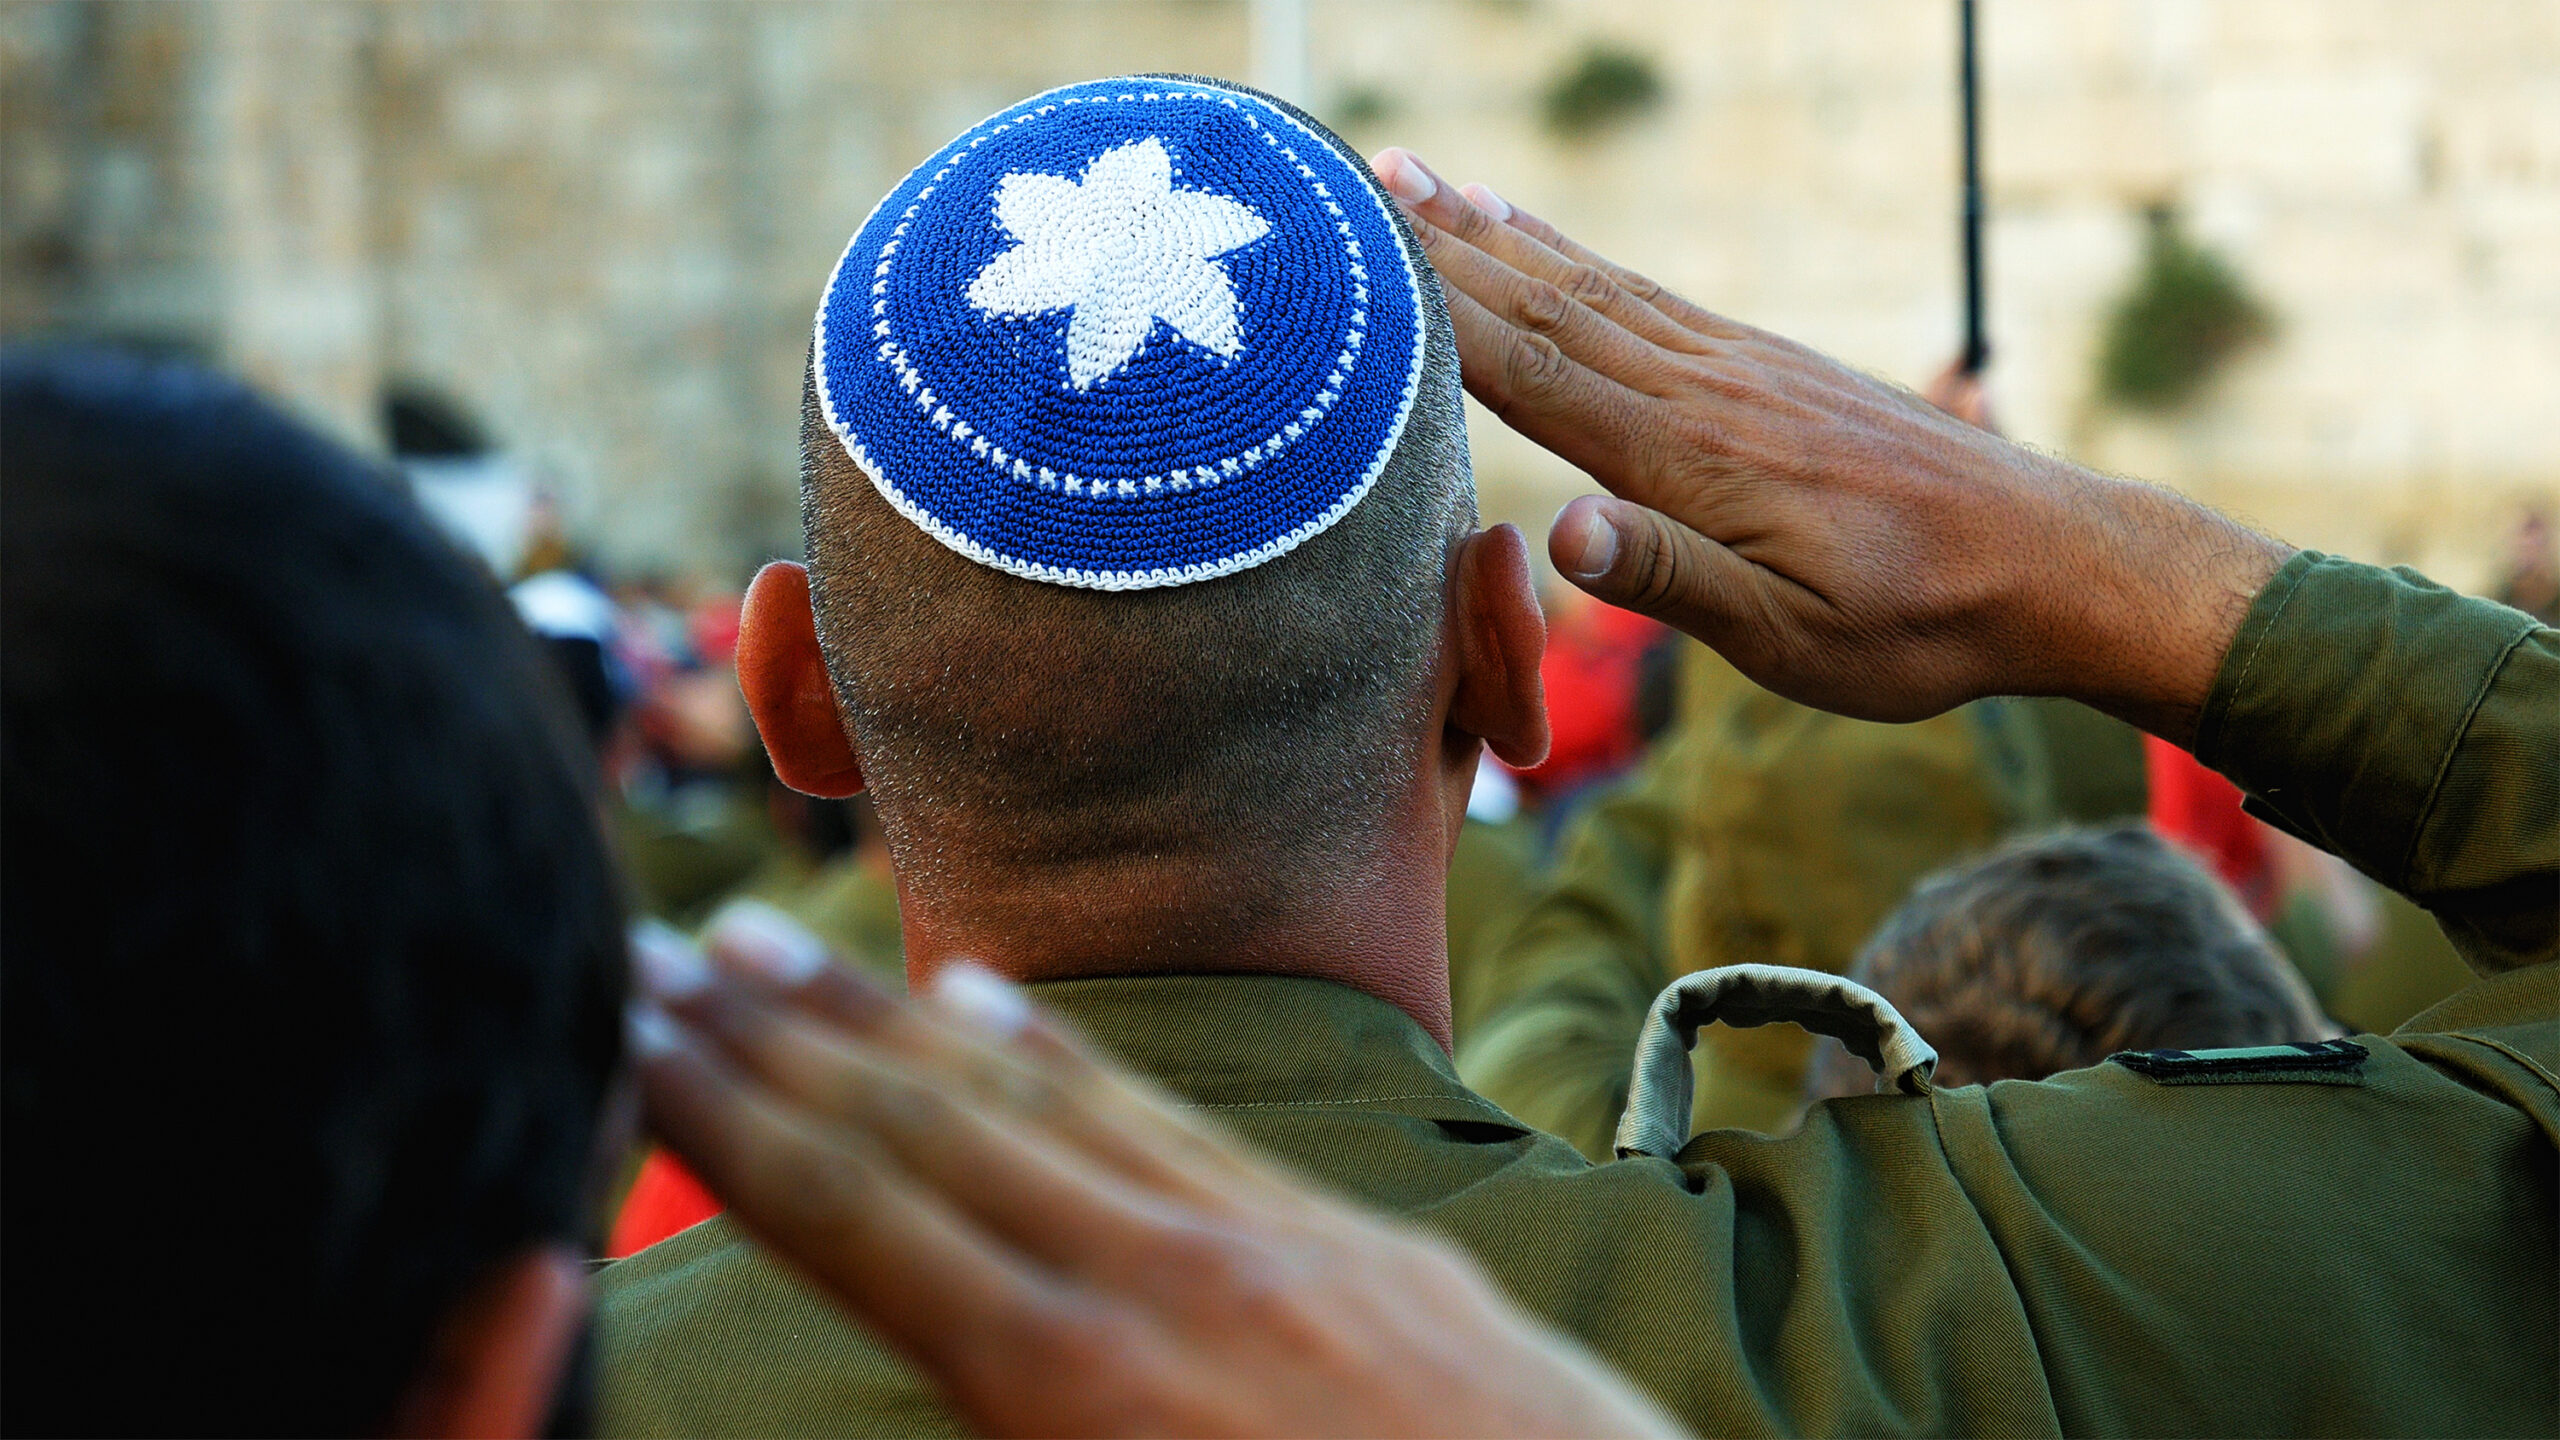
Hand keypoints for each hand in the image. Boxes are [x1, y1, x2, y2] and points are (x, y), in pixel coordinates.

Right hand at [626, 910, 1686, 1439]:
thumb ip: (1018, 1430)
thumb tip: (934, 1356)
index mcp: (1084, 1390)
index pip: (861, 1210)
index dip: (730, 1115)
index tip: (628, 1027)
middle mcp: (1159, 1280)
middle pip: (922, 1128)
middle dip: (773, 1041)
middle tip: (650, 950)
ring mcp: (1263, 1239)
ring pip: (1034, 1097)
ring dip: (881, 1017)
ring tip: (771, 943)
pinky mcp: (1347, 1236)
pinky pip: (1169, 1117)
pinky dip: (1056, 1052)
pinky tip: (983, 997)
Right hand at [1370, 150, 2290, 743]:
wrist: (2053, 562)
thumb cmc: (1918, 624)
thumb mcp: (1793, 636)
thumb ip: (1673, 578)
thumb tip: (1561, 535)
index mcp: (1691, 458)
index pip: (1536, 372)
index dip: (1440, 314)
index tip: (1358, 257)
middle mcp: (1706, 390)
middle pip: (1551, 304)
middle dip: (1449, 245)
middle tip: (1361, 178)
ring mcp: (1741, 369)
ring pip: (1597, 289)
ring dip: (1504, 237)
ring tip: (1428, 186)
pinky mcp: (1772, 370)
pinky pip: (1651, 301)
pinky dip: (1582, 263)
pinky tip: (1554, 248)